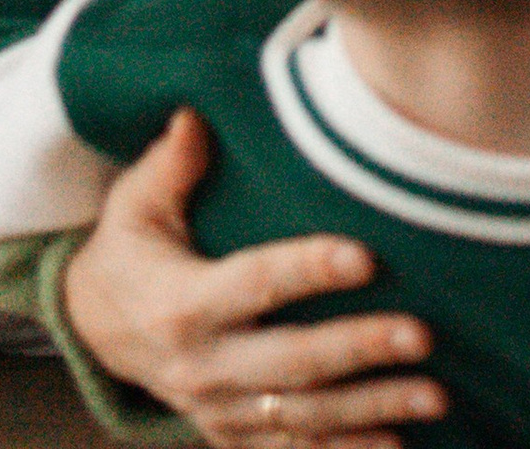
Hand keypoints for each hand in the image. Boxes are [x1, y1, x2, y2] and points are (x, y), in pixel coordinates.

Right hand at [60, 113, 444, 446]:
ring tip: (434, 395)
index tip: (366, 257)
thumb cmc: (128, 250)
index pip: (255, 285)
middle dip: (359, 349)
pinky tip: (397, 443)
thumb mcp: (135, 203)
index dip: (309, 271)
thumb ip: (171, 164)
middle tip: (421, 335)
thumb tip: (197, 114)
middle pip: (292, 362)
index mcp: (181, 304)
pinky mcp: (231, 435)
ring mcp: (219, 410)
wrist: (95, 327)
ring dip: (373, 406)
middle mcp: (202, 367)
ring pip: (305, 415)